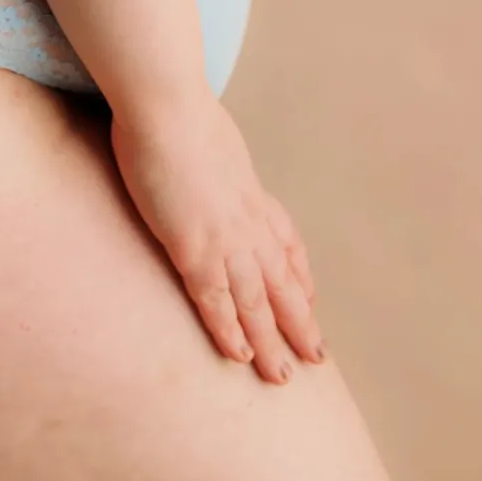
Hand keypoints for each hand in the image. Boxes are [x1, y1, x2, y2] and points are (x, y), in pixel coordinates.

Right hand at [109, 89, 325, 383]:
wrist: (165, 103)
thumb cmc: (177, 108)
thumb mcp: (209, 133)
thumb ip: (213, 156)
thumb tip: (205, 151)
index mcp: (250, 191)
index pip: (285, 240)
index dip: (299, 272)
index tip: (310, 295)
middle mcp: (247, 220)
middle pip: (282, 281)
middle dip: (299, 321)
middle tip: (316, 357)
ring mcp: (225, 238)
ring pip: (257, 302)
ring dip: (272, 341)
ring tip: (283, 377)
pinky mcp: (194, 248)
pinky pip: (216, 301)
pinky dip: (230, 331)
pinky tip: (239, 355)